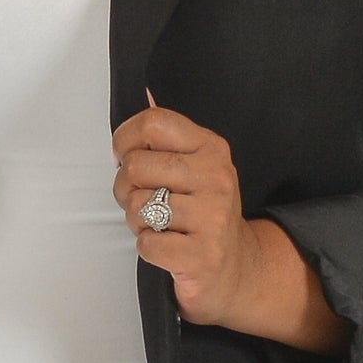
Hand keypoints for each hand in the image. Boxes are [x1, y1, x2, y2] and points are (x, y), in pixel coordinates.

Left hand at [110, 86, 265, 327]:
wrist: (239, 269)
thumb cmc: (204, 214)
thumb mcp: (195, 166)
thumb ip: (168, 136)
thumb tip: (144, 94)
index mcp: (211, 148)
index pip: (153, 123)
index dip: (125, 140)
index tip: (124, 158)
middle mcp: (216, 177)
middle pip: (136, 165)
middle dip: (125, 188)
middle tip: (142, 200)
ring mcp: (213, 217)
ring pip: (138, 207)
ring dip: (137, 221)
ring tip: (158, 225)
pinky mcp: (203, 255)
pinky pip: (146, 244)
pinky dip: (148, 248)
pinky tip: (168, 247)